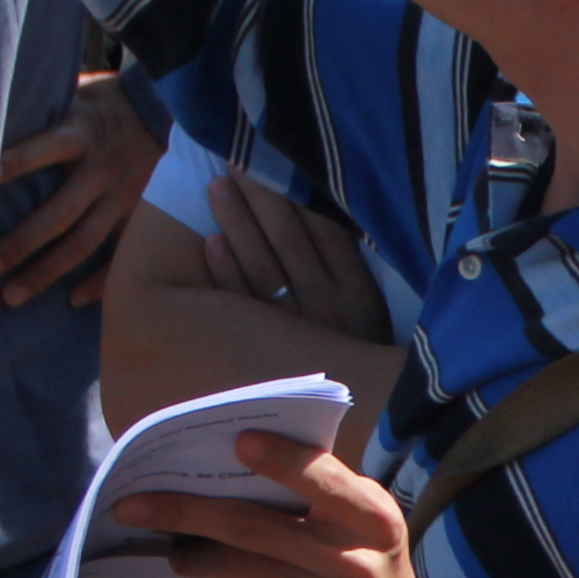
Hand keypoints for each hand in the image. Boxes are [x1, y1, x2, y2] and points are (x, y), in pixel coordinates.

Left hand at [0, 74, 162, 306]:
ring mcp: (125, 197)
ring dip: (46, 271)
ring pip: (83, 242)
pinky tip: (72, 300)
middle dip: (21, 243)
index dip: (16, 161)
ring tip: (12, 296)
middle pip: (59, 213)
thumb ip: (46, 106)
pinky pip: (121, 254)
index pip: (45, 148)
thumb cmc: (109, 102)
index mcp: (83, 133)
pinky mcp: (141, 216)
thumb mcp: (79, 92)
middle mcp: (103, 170)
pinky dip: (99, 281)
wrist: (175, 110)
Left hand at [125, 431, 441, 577]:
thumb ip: (323, 493)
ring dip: (194, 553)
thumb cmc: (366, 569)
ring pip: (235, 566)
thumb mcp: (364, 527)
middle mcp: (350, 562)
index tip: (238, 441)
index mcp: (372, 520)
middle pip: (251, 526)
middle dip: (185, 511)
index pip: (323, 480)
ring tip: (177, 549)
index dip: (280, 460)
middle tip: (135, 504)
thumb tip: (236, 459)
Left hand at [203, 167, 387, 342]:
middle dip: (261, 198)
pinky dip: (226, 272)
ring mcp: (296, 331)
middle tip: (234, 159)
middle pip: (289, 241)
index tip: (270, 159)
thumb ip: (347, 263)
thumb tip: (317, 207)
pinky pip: (244, 306)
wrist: (358, 418)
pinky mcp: (269, 351)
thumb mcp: (368, 309)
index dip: (294, 193)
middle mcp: (328, 309)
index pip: (323, 231)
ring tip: (217, 187)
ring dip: (238, 224)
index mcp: (358, 294)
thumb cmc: (358, 354)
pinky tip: (210, 243)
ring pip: (263, 267)